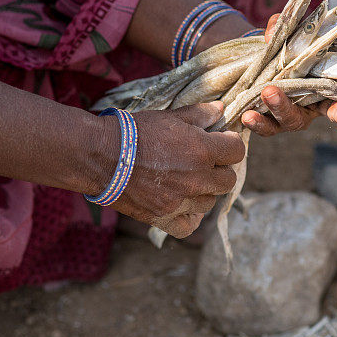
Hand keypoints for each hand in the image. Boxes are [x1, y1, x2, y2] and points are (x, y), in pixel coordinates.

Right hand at [108, 101, 244, 237]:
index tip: (222, 141)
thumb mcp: (170, 117)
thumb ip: (199, 114)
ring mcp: (180, 201)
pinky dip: (190, 218)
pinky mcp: (162, 217)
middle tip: (207, 161)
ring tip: (190, 181)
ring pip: (210, 202)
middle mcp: (196, 179)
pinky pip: (189, 226)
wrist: (100, 154)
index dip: (230, 144)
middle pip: (228, 180)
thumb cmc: (135, 131)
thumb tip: (220, 110)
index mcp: (202, 151)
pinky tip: (184, 205)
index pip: (236, 152)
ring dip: (205, 191)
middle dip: (221, 169)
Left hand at [240, 14, 336, 135]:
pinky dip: (257, 122)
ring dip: (283, 108)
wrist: (254, 67)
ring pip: (294, 119)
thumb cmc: (282, 51)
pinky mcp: (270, 122)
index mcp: (331, 82)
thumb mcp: (288, 34)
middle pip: (336, 111)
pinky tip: (246, 116)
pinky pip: (266, 127)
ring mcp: (294, 115)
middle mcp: (317, 103)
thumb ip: (287, 28)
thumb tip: (278, 22)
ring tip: (269, 92)